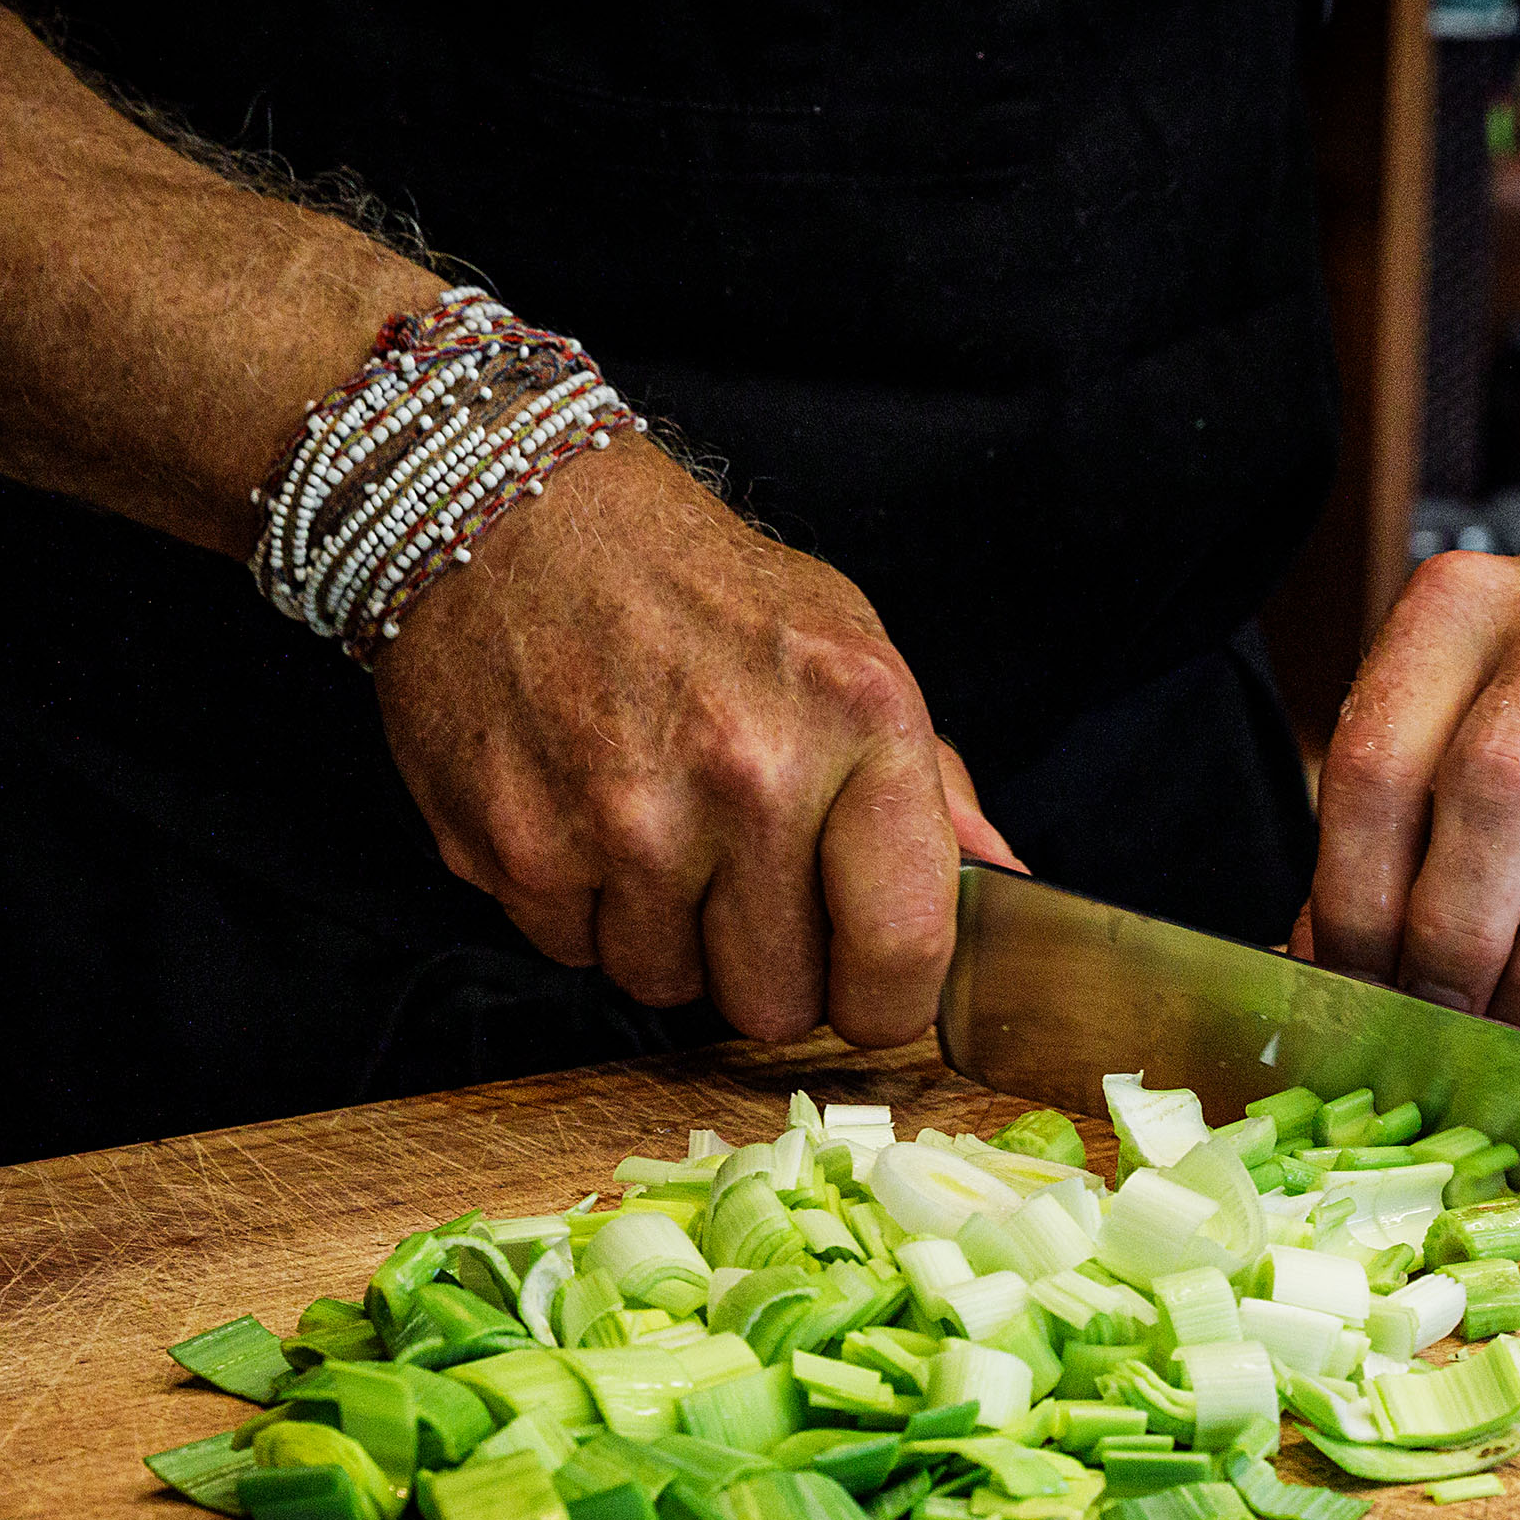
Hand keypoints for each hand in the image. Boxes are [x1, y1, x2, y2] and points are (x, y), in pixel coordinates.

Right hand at [375, 438, 1019, 1047]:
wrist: (516, 517)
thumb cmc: (692, 587)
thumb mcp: (845, 647)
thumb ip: (930, 784)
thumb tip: (1003, 884)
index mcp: (856, 718)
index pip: (903, 947)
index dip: (888, 1001)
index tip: (869, 992)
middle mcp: (747, 774)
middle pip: (777, 1002)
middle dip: (764, 965)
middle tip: (738, 881)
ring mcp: (627, 820)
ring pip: (669, 987)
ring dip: (665, 935)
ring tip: (653, 825)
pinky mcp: (523, 848)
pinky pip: (576, 954)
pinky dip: (582, 908)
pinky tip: (583, 814)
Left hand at [1305, 551, 1519, 1051]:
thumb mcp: (1449, 716)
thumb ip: (1390, 824)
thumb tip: (1326, 968)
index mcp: (1458, 609)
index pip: (1378, 765)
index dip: (1353, 899)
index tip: (1343, 984)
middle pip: (1494, 794)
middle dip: (1451, 941)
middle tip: (1425, 1023)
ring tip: (1504, 1042)